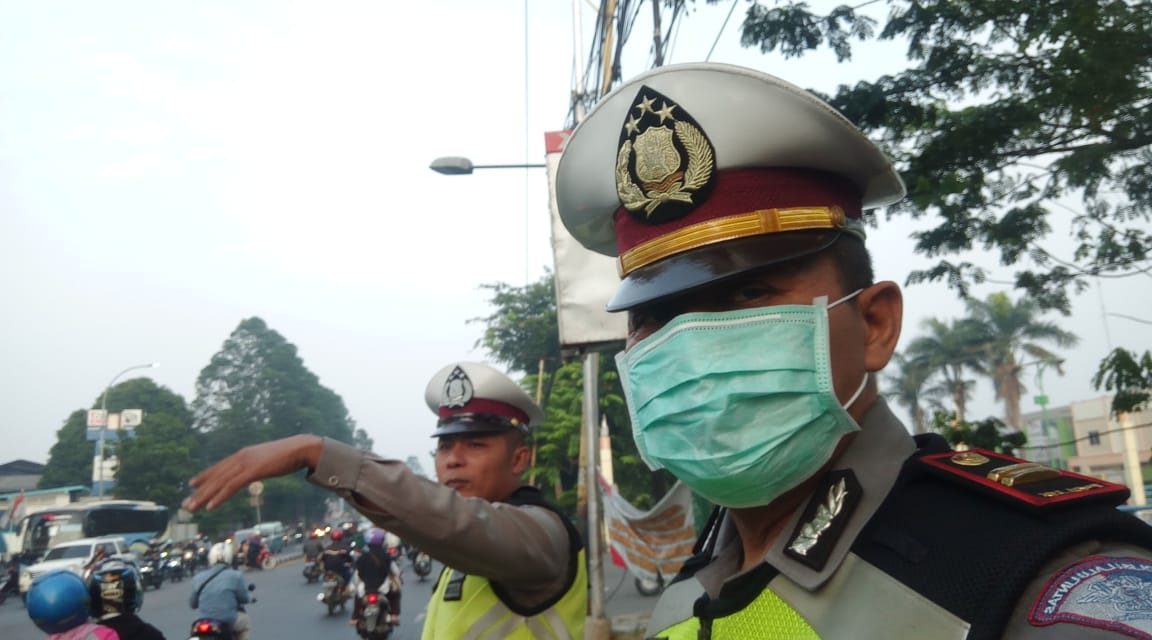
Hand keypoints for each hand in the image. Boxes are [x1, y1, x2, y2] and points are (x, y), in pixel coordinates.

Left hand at [183, 435, 323, 510]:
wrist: (302, 448)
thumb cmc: (290, 455)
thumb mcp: (269, 460)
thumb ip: (260, 464)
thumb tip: (259, 469)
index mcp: (244, 454)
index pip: (220, 467)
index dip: (205, 475)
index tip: (192, 484)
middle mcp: (241, 457)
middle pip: (215, 476)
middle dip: (199, 492)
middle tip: (185, 505)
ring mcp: (246, 463)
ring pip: (219, 483)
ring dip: (203, 497)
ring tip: (191, 509)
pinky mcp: (253, 471)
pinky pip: (232, 486)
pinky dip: (219, 497)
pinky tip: (210, 507)